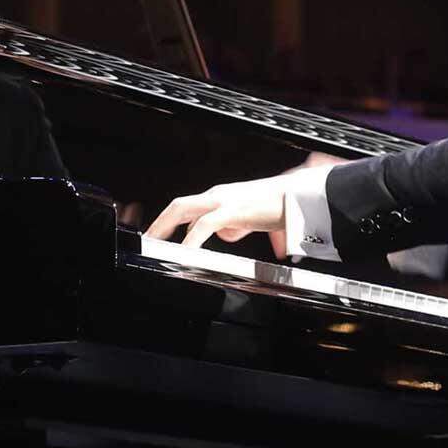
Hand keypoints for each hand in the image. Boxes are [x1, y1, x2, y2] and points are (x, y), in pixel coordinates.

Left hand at [145, 174, 288, 249]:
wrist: (299, 199)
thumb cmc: (280, 207)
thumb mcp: (252, 219)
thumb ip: (236, 226)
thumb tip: (227, 234)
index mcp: (222, 198)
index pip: (188, 207)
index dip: (170, 220)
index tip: (160, 234)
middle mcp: (218, 196)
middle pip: (179, 206)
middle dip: (160, 223)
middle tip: (148, 240)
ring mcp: (223, 201)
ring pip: (183, 210)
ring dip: (166, 228)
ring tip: (155, 245)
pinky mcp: (232, 211)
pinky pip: (204, 226)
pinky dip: (190, 239)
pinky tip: (184, 252)